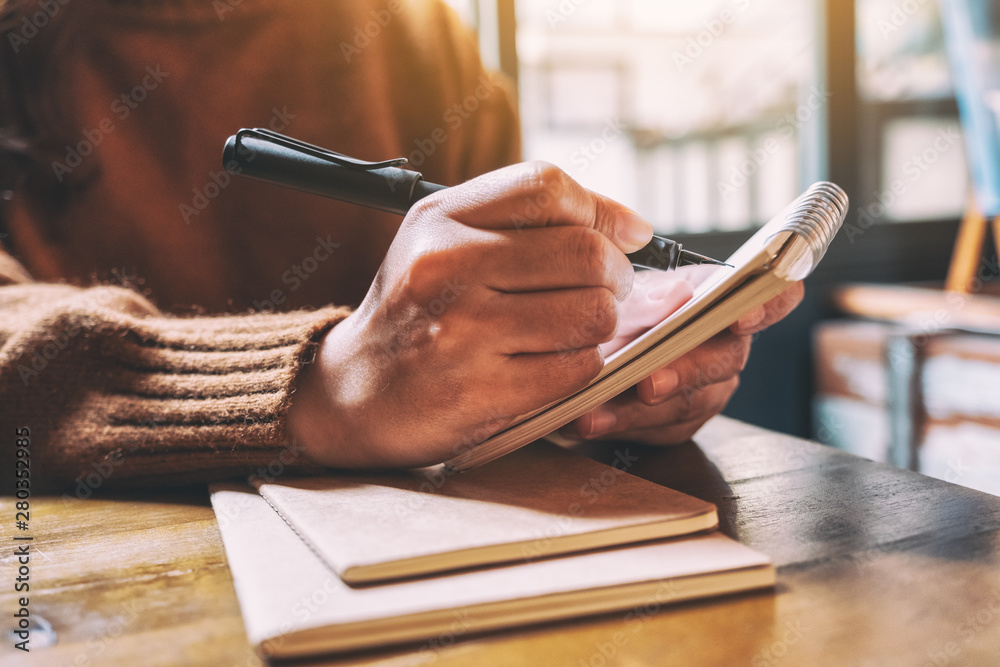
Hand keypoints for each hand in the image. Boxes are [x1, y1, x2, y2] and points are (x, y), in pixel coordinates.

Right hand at [288, 162, 653, 467]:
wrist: (352, 393)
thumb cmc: (416, 311)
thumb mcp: (446, 243)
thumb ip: (529, 220)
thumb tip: (634, 228)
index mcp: (439, 220)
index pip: (548, 187)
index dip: (600, 213)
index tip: (619, 239)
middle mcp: (447, 267)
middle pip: (585, 253)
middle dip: (615, 276)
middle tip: (602, 292)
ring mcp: (462, 332)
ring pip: (592, 313)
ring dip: (600, 325)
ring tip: (574, 329)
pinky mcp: (480, 392)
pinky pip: (577, 368)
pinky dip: (581, 367)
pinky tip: (551, 364)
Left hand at [560, 270, 803, 443]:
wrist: (596, 342)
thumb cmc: (621, 306)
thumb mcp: (625, 292)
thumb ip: (646, 298)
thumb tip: (672, 300)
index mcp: (722, 297)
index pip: (775, 295)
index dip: (767, 306)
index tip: (739, 319)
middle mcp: (728, 344)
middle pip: (727, 358)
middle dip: (685, 372)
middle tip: (648, 384)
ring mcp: (713, 387)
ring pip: (692, 403)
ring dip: (639, 411)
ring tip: (593, 413)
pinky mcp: (685, 422)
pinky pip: (663, 429)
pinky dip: (622, 425)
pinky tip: (588, 421)